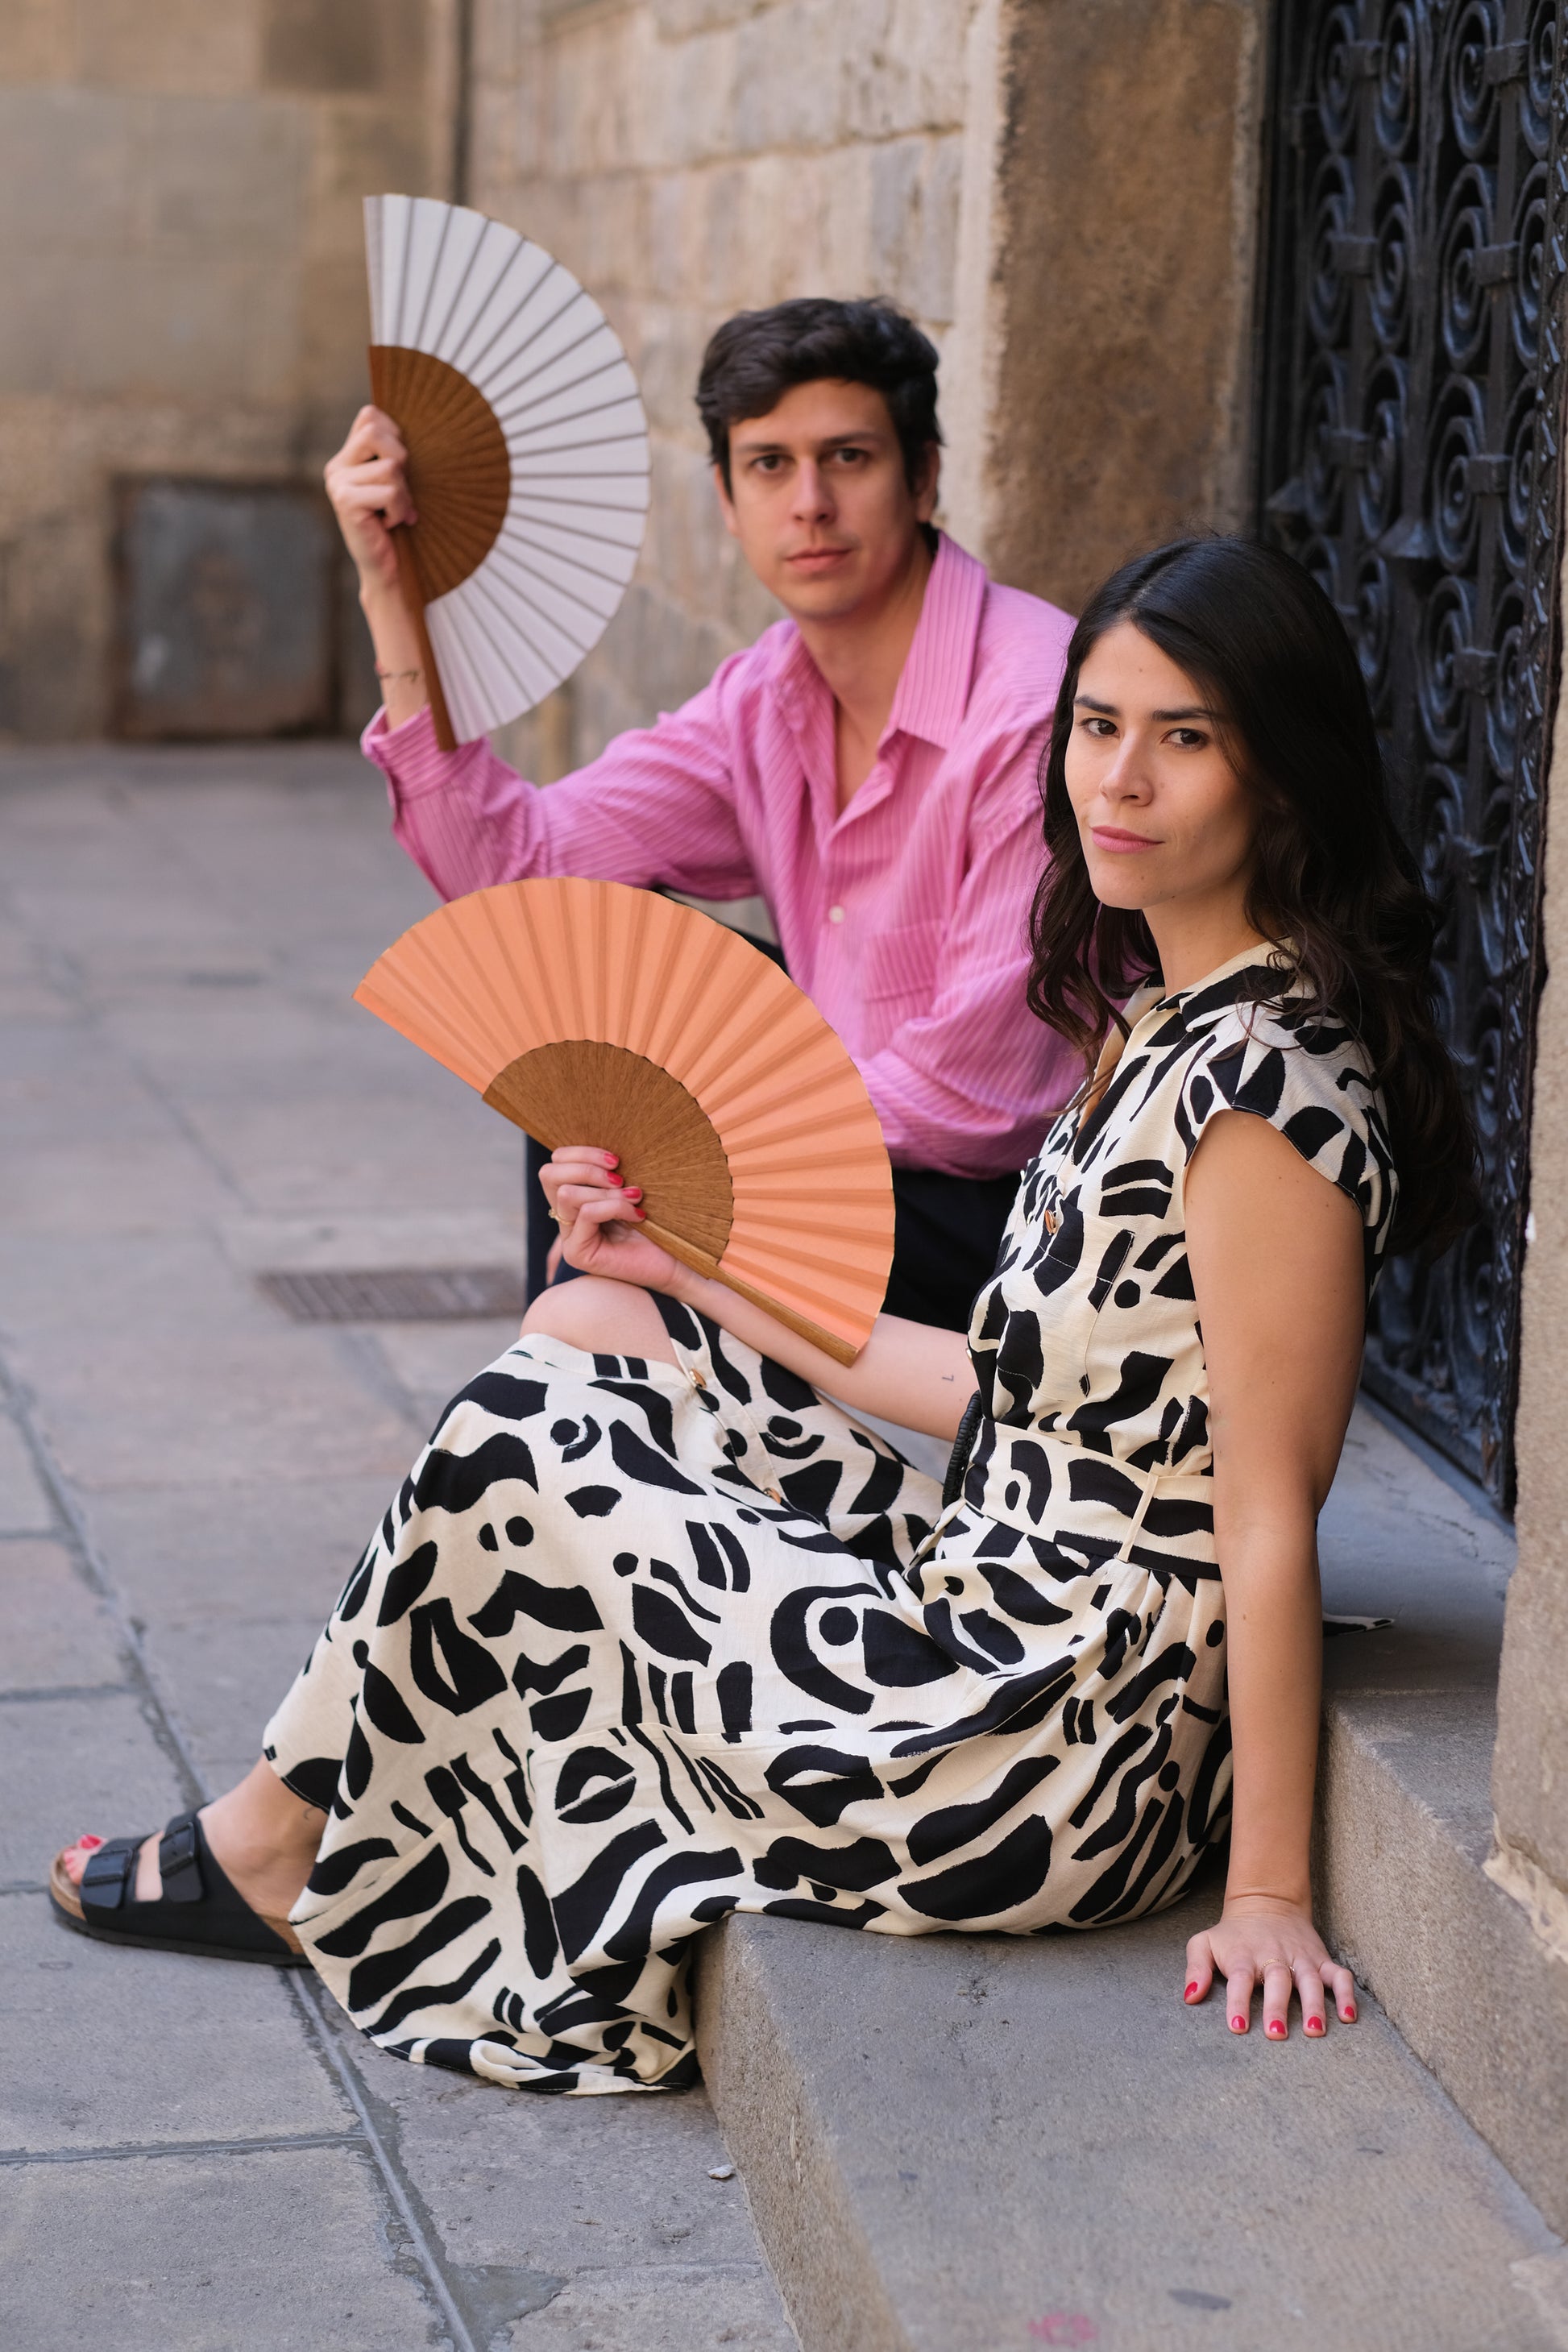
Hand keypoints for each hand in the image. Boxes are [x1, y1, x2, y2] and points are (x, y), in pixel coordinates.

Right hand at [324, 405, 415, 597]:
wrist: (387, 568)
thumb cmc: (398, 526)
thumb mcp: (397, 484)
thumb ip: (393, 455)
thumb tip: (417, 427)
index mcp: (347, 457)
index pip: (370, 415)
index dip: (394, 433)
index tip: (401, 467)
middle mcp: (336, 466)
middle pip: (376, 431)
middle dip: (401, 461)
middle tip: (400, 491)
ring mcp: (337, 482)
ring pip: (390, 466)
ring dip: (404, 494)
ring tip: (396, 512)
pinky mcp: (345, 500)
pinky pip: (390, 491)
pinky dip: (400, 510)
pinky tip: (390, 524)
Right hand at [542, 1148, 682, 1293]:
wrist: (677, 1260)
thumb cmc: (659, 1222)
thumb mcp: (630, 1186)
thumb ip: (611, 1169)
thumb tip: (606, 1137)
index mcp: (575, 1196)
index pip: (556, 1161)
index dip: (582, 1152)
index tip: (617, 1159)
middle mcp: (565, 1217)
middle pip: (549, 1174)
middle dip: (587, 1168)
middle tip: (620, 1176)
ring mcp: (568, 1237)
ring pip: (567, 1194)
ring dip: (605, 1190)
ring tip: (634, 1196)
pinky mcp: (578, 1253)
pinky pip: (587, 1214)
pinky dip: (614, 1207)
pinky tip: (638, 1214)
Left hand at [1183, 1896, 1357, 2039]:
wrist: (1266, 1902)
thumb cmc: (1232, 1935)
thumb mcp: (1204, 1943)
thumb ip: (1195, 1969)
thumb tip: (1190, 1998)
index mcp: (1244, 1956)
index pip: (1239, 1980)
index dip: (1238, 2003)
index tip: (1238, 2028)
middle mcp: (1273, 1957)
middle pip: (1277, 1981)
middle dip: (1277, 2008)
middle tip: (1277, 2036)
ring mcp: (1300, 1958)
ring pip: (1310, 1980)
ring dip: (1314, 2005)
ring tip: (1315, 2031)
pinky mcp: (1320, 1960)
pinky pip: (1339, 1975)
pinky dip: (1347, 1994)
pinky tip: (1350, 2016)